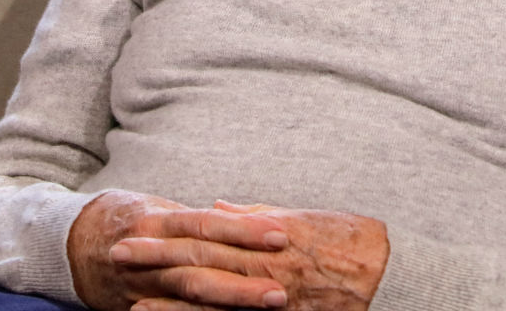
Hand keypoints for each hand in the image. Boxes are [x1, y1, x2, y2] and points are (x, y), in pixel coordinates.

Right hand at [67, 189, 289, 310]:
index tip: (281, 234)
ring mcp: (144, 283)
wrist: (73, 244)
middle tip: (285, 283)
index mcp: (162, 219)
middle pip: (203, 262)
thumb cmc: (131, 219)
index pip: (208, 224)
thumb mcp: (163, 211)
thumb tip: (245, 217)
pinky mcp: (137, 306)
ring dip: (231, 299)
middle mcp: (153, 250)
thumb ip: (202, 220)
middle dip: (245, 275)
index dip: (243, 229)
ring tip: (270, 302)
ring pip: (191, 292)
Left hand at [115, 199, 389, 310]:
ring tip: (133, 304)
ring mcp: (270, 297)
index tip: (131, 232)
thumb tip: (216, 205)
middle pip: (199, 264)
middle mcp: (260, 265)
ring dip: (172, 305)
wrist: (388, 271)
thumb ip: (255, 214)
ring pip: (213, 303)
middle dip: (157, 262)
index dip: (165, 235)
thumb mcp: (300, 217)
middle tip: (116, 256)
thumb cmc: (347, 238)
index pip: (203, 234)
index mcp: (262, 236)